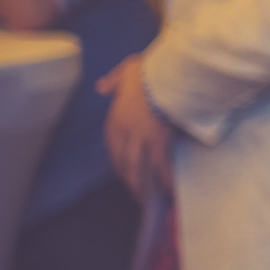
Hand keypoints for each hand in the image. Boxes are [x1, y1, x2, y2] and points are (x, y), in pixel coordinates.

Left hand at [99, 55, 173, 198]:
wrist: (163, 77)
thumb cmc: (147, 73)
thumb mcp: (125, 72)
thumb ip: (113, 81)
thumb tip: (101, 88)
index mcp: (115, 119)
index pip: (112, 145)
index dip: (117, 159)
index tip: (121, 168)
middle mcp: (124, 133)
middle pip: (122, 160)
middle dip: (127, 177)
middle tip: (133, 190)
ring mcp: (140, 139)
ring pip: (136, 166)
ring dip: (139, 183)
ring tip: (144, 197)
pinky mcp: (158, 141)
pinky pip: (160, 164)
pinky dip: (165, 178)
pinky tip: (168, 190)